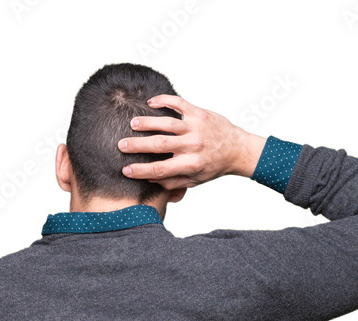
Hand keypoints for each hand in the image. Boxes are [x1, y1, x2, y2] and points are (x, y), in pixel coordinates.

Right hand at [117, 94, 266, 189]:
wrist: (236, 149)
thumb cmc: (213, 166)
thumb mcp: (195, 180)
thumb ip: (173, 182)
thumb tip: (151, 180)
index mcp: (191, 165)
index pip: (160, 170)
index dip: (141, 171)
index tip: (125, 170)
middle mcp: (193, 146)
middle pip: (159, 145)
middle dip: (138, 146)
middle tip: (121, 145)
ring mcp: (195, 127)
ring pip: (166, 123)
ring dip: (147, 122)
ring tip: (132, 124)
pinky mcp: (198, 112)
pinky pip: (178, 103)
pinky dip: (163, 100)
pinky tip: (150, 103)